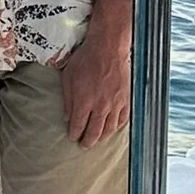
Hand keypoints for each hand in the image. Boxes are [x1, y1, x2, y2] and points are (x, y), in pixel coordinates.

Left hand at [56, 24, 131, 146]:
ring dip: (103, 137)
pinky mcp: (126, 99)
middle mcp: (101, 106)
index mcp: (84, 101)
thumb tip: (68, 118)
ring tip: (97, 140)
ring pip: (110, 129)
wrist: (108, 48)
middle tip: (84, 145)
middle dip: (88, 141)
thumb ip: (68, 100)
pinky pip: (123, 120)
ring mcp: (115, 104)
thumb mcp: (68, 77)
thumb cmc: (85, 59)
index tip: (72, 138)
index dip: (75, 134)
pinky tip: (113, 129)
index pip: (79, 126)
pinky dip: (117, 127)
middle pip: (95, 132)